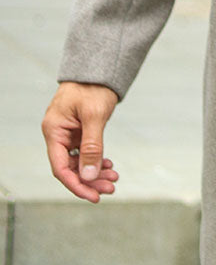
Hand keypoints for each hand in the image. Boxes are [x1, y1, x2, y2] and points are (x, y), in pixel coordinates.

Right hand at [42, 81, 119, 201]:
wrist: (100, 68)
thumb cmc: (94, 86)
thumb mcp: (95, 116)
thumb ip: (92, 146)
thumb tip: (89, 176)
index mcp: (54, 130)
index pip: (60, 167)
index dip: (77, 185)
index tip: (94, 196)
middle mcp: (58, 133)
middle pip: (70, 167)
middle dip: (90, 180)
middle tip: (111, 188)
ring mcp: (68, 132)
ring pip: (79, 161)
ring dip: (95, 172)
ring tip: (114, 178)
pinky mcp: (78, 130)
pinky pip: (84, 151)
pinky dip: (96, 160)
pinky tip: (109, 165)